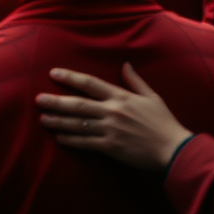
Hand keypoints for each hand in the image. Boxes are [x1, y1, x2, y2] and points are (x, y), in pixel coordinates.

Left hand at [35, 63, 193, 169]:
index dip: (70, 77)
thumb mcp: (152, 97)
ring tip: (43, 118)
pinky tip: (59, 137)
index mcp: (121, 97)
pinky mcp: (112, 147)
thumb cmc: (164, 122)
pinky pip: (86, 143)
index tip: (53, 73)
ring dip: (59, 121)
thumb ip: (135, 81)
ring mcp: (111, 130)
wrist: (175, 149)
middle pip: (78, 104)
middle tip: (38, 99)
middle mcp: (112, 111)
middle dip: (56, 101)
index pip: (90, 83)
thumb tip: (125, 64)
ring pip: (78, 124)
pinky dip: (71, 139)